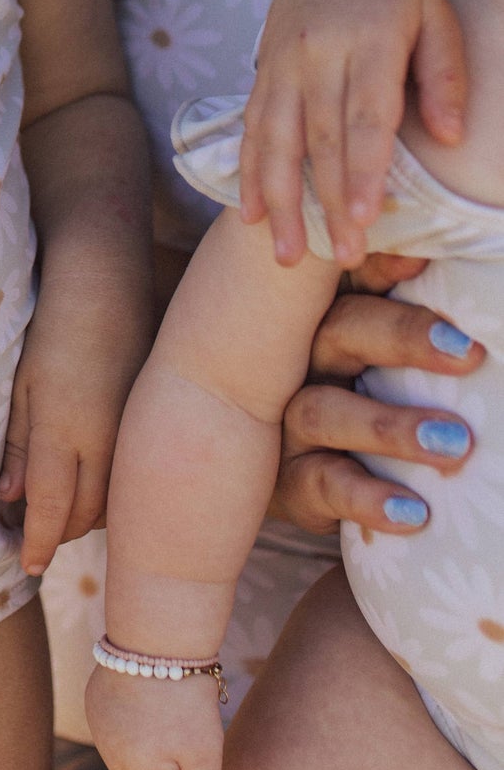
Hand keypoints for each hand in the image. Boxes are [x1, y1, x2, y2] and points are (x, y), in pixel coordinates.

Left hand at [0, 260, 151, 574]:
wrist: (105, 281)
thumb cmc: (50, 326)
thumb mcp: (19, 382)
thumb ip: (15, 443)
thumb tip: (8, 499)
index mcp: (62, 430)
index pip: (50, 508)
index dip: (37, 542)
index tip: (26, 567)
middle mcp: (103, 440)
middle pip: (85, 514)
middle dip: (59, 534)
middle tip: (33, 541)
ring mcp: (131, 431)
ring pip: (112, 499)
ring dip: (85, 516)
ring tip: (57, 515)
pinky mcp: (147, 419)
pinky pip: (128, 475)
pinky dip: (108, 492)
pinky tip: (89, 484)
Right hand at [84, 664, 222, 769]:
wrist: (154, 637)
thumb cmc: (184, 699)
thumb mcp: (206, 754)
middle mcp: (110, 757)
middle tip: (199, 746)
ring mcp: (99, 728)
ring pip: (133, 761)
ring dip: (158, 754)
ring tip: (176, 720)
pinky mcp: (96, 703)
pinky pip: (121, 731)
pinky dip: (140, 728)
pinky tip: (155, 702)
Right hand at [238, 0, 465, 267]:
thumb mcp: (437, 15)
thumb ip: (445, 75)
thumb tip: (451, 137)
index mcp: (366, 40)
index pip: (364, 116)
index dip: (363, 170)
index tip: (366, 220)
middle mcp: (316, 53)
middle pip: (319, 138)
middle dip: (328, 202)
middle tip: (343, 256)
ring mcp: (283, 62)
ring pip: (275, 140)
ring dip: (280, 200)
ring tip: (287, 254)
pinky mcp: (264, 70)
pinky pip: (252, 127)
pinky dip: (249, 172)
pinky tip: (251, 214)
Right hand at [271, 271, 483, 534]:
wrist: (323, 488)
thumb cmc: (383, 410)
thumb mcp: (400, 366)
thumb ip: (435, 338)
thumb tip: (480, 334)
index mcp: (342, 319)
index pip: (358, 276)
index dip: (385, 262)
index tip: (426, 257)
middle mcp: (306, 360)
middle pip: (339, 329)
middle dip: (402, 336)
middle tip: (468, 354)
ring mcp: (288, 421)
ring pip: (323, 408)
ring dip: (390, 426)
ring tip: (454, 444)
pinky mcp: (289, 483)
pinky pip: (322, 484)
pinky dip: (367, 496)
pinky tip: (413, 512)